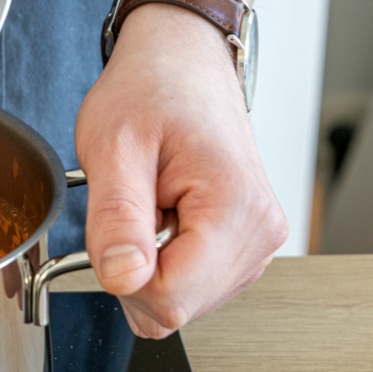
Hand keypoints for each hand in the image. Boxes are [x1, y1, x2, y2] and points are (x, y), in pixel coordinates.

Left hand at [75, 4, 287, 337]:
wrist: (181, 63)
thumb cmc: (150, 90)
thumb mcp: (113, 145)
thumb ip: (116, 217)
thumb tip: (122, 278)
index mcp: (236, 210)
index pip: (169, 301)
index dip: (122, 276)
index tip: (115, 226)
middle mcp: (259, 235)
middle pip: (174, 309)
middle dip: (133, 270)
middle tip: (131, 207)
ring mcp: (255, 245)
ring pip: (178, 303)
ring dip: (146, 263)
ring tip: (148, 203)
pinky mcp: (240, 248)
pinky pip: (185, 287)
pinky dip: (159, 259)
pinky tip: (161, 214)